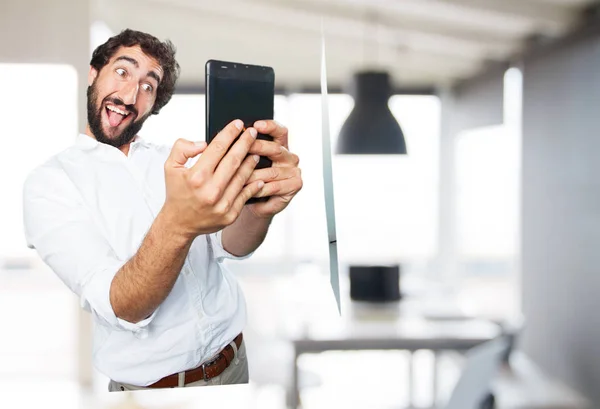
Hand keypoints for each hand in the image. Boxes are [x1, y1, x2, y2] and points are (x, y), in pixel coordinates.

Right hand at [162, 119, 264, 237]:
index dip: (230, 133)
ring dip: (251, 161)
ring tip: (256, 151)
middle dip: (245, 143)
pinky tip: (257, 174)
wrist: (179, 224)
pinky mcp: (230, 214)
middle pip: (234, 160)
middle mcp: (210, 190)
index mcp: (196, 176)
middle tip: (252, 132)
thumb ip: (182, 149)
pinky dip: (253, 184)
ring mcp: (222, 204)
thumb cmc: (177, 193)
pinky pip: (246, 195)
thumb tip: (203, 143)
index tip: (238, 124)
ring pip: (242, 177)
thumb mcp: (170, 167)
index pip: (217, 148)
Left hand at [245, 120, 302, 218]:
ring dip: (253, 174)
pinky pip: (274, 186)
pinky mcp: (295, 185)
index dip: (270, 126)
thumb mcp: (244, 163)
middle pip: (275, 148)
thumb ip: (243, 150)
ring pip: (272, 171)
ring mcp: (294, 171)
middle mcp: (289, 156)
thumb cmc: (247, 180)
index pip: (279, 131)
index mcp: (279, 146)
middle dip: (258, 147)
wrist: (252, 204)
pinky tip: (248, 190)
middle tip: (244, 148)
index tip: (256, 125)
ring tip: (236, 175)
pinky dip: (259, 189)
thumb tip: (228, 136)